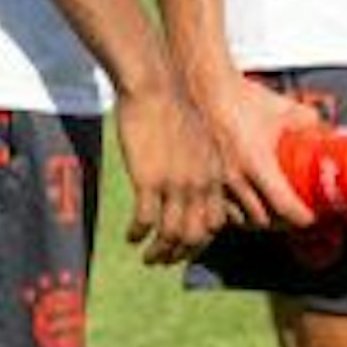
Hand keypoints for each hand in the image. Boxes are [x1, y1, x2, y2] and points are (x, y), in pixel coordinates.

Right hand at [115, 77, 226, 265]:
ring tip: (148, 257)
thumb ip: (203, 167)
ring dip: (158, 253)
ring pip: (171, 236)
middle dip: (180, 254)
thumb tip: (196, 187)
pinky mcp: (150, 180)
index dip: (200, 240)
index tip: (186, 246)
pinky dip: (137, 234)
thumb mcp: (202, 141)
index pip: (216, 224)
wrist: (156, 86)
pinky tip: (130, 235)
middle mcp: (201, 183)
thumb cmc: (176, 108)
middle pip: (196, 236)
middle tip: (164, 259)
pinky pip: (144, 222)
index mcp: (215, 174)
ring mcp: (176, 184)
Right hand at [195, 72, 324, 230]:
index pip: (283, 204)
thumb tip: (327, 132)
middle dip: (280, 223)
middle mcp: (233, 177)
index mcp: (257, 162)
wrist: (205, 90)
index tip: (309, 218)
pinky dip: (228, 217)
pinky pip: (212, 213)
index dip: (300, 217)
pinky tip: (237, 212)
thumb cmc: (242, 98)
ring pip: (236, 220)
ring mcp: (212, 183)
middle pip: (261, 219)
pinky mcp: (200, 182)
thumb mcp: (282, 108)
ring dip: (253, 222)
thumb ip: (307, 121)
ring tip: (266, 217)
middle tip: (291, 217)